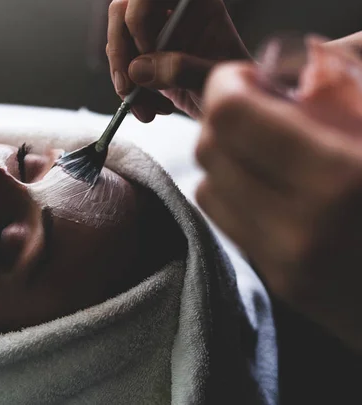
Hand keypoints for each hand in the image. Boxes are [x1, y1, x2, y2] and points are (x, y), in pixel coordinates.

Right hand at [107, 0, 248, 120]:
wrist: (232, 107)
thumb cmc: (235, 87)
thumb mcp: (215, 78)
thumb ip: (182, 69)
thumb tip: (137, 69)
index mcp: (193, 3)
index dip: (139, 17)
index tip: (148, 51)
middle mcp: (170, 12)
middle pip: (122, 13)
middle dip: (120, 52)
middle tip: (129, 87)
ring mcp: (155, 36)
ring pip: (117, 45)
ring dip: (124, 81)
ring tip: (149, 109)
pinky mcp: (145, 60)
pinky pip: (122, 70)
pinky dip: (130, 94)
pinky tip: (151, 109)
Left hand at [195, 62, 361, 352]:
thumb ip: (348, 92)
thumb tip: (301, 62)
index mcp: (338, 178)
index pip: (229, 115)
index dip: (226, 83)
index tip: (246, 75)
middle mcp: (298, 226)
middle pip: (208, 150)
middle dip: (223, 117)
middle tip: (257, 107)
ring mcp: (284, 262)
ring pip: (206, 188)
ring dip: (224, 158)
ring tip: (264, 147)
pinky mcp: (281, 284)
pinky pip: (227, 223)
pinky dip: (234, 193)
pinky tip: (270, 184)